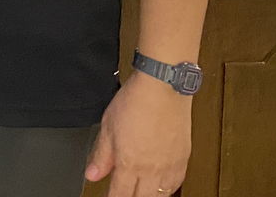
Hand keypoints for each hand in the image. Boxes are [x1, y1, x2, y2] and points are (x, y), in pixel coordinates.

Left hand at [85, 71, 192, 195]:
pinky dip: (167, 188)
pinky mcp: (183, 159)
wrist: (163, 89)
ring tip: (141, 192)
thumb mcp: (108, 127)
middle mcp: (151, 169)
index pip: (120, 194)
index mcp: (130, 163)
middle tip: (124, 193)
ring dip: (149, 196)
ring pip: (161, 195)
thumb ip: (101, 155)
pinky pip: (176, 184)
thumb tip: (92, 173)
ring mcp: (169, 166)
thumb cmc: (136, 102)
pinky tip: (161, 185)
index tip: (109, 196)